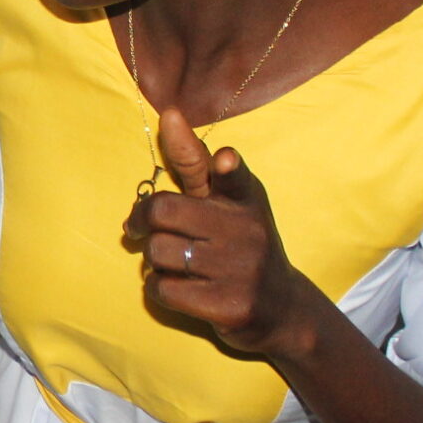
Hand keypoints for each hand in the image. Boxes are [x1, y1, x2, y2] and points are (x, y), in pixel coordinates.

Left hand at [122, 109, 324, 359]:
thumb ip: (195, 162)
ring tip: (174, 262)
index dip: (226, 167)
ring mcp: (241, 270)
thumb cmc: (240, 245)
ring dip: (153, 260)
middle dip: (143, 222)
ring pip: (158, 252)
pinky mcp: (230, 306)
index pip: (233, 176)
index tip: (224, 160)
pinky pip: (163, 289)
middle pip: (163, 211)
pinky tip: (179, 287)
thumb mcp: (227, 201)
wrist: (280, 308)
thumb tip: (169, 115)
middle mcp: (247, 230)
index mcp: (245, 198)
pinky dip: (158, 288)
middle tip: (142, 230)